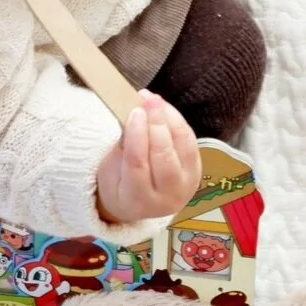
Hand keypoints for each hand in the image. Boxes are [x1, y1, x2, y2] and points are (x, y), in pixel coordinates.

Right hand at [95, 92, 201, 224]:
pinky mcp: (197, 173)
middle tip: (148, 100)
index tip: (134, 111)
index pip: (137, 164)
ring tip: (156, 101)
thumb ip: (121, 148)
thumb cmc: (118, 185)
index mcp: (137, 200)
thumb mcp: (109, 170)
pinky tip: (166, 110)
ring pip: (183, 148)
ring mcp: (186, 187)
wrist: (139, 205)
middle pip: (164, 157)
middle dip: (157, 124)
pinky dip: (179, 124)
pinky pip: (191, 144)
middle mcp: (166, 198)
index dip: (137, 135)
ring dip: (171, 119)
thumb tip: (133, 117)